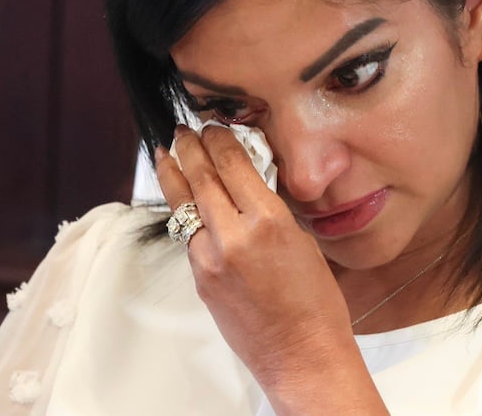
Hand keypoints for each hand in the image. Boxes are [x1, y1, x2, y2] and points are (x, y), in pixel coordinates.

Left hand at [156, 125, 384, 412]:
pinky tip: (183, 200)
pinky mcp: (200, 280)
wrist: (301, 356)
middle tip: (183, 130)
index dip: (219, 140)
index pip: (233, 165)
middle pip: (201, 178)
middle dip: (190, 149)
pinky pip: (189, 237)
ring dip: (173, 175)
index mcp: (268, 222)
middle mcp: (233, 237)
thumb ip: (272, 212)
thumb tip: (250, 186)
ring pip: (184, 206)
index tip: (214, 126)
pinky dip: (185, 213)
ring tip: (165, 152)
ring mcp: (210, 260)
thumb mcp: (303, 243)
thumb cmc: (316, 305)